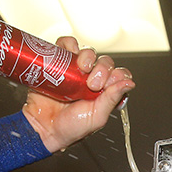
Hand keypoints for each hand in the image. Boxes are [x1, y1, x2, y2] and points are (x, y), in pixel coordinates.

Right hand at [22, 36, 134, 153]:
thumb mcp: (97, 117)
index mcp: (104, 93)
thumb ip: (112, 99)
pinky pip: (67, 45)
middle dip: (103, 69)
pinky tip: (70, 55)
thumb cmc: (69, 128)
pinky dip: (69, 44)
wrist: (42, 127)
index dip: (117, 76)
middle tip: (92, 84)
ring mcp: (76, 71)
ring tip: (81, 69)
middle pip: (105, 62)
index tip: (107, 86)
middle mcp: (91, 80)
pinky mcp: (59, 63)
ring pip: (88, 52)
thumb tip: (129, 84)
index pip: (119, 75)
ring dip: (88, 56)